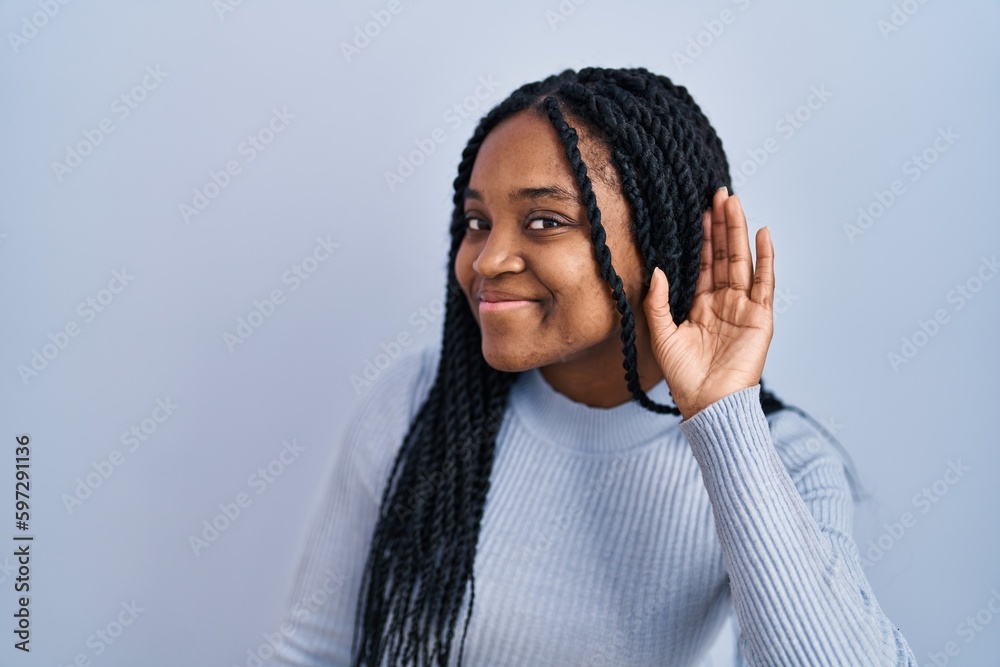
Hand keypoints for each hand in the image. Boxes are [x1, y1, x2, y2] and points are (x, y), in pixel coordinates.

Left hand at [643, 188, 774, 419]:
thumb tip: (657, 269)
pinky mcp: (761, 317)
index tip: (699, 209)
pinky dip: (766, 258)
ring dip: (739, 232)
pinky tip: (763, 234)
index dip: (702, 237)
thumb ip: (658, 301)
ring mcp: (744, 308)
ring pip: (741, 261)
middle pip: (723, 255)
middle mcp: (724, 302)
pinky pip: (764, 282)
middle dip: (721, 224)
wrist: (707, 403)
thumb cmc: (683, 376)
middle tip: (719, 193)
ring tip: (734, 203)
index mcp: (701, 305)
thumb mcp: (661, 334)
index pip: (702, 263)